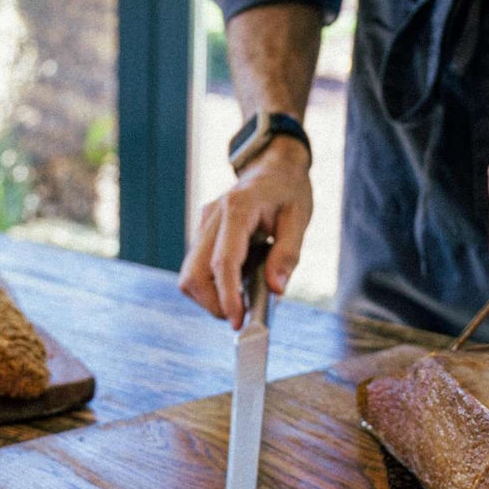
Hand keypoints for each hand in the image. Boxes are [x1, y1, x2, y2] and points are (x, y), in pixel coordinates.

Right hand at [178, 137, 311, 328]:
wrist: (272, 167)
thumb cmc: (288, 192)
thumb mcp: (299, 218)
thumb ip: (288, 254)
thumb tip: (276, 289)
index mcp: (237, 208)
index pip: (224, 261)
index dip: (228, 296)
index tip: (237, 321)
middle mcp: (212, 217)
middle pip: (195, 273)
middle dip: (214, 303)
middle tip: (241, 316)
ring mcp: (202, 225)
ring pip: (189, 275)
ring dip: (210, 297)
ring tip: (241, 298)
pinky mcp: (200, 234)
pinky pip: (195, 268)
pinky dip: (212, 285)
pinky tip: (236, 282)